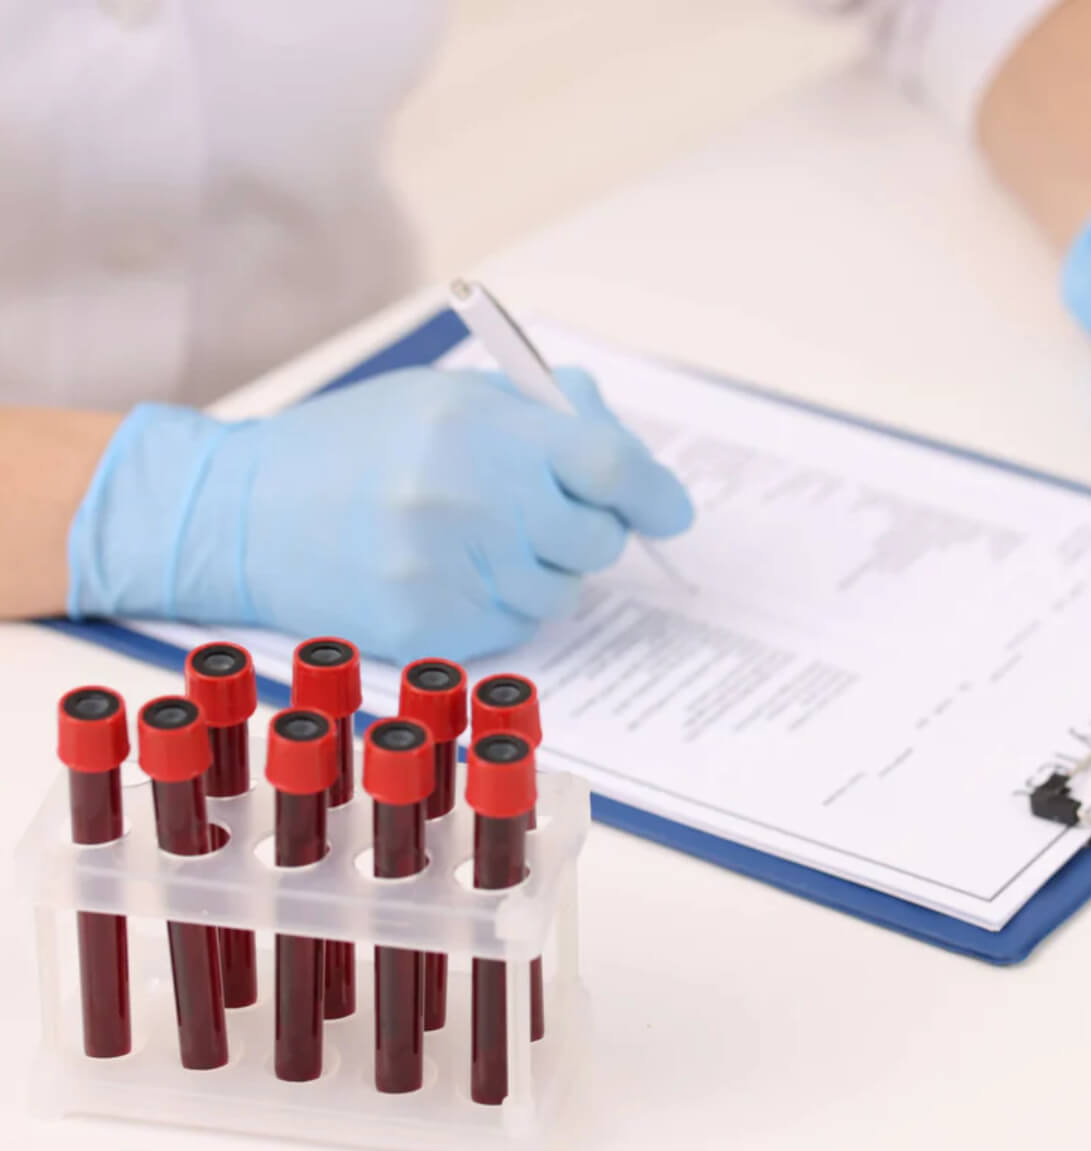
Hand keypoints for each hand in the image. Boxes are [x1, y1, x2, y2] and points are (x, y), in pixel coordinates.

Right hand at [69, 366, 692, 661]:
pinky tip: (456, 574)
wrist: (242, 514)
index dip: (652, 491)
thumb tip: (614, 436)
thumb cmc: (349, 447)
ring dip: (546, 569)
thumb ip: (536, 413)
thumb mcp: (441, 398)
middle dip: (595, 530)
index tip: (668, 511)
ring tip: (487, 541)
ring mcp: (447, 574)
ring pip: (560, 592)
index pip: (608, 466)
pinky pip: (515, 628)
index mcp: (478, 431)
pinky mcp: (429, 631)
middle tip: (558, 517)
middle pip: (596, 540)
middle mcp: (469, 503)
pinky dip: (507, 603)